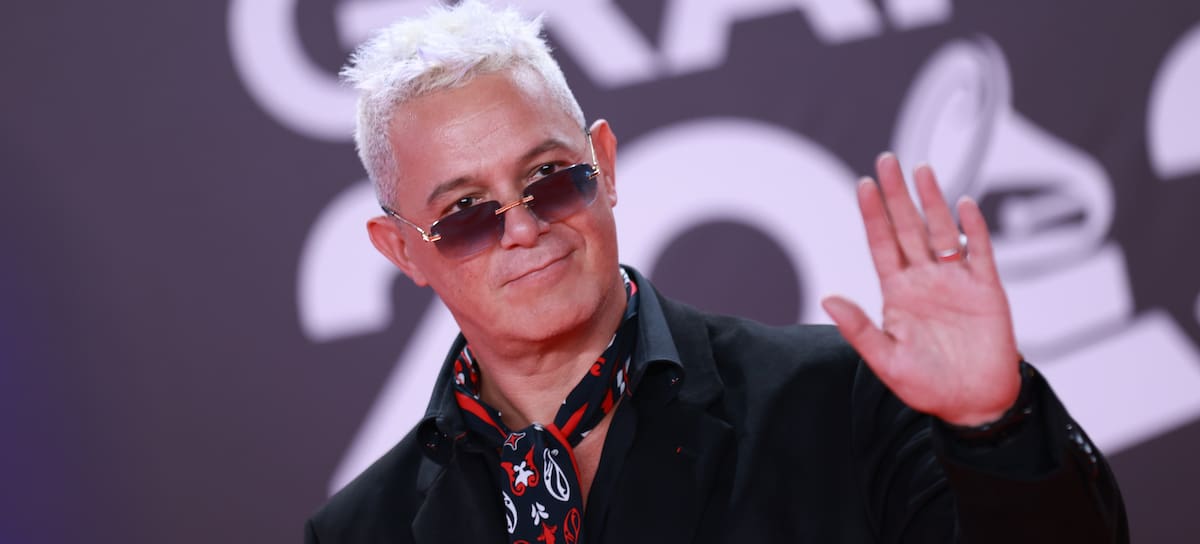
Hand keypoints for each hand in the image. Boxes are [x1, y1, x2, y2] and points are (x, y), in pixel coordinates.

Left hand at [821, 153, 1020, 425]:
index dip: (873, 215)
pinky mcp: (986, 289)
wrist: (973, 404)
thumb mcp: (886, 360)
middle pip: (909, 228)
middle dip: (898, 195)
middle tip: (887, 160)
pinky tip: (964, 204)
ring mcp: (955, 281)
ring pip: (942, 231)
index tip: (863, 185)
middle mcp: (924, 280)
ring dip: (932, 201)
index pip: (882, 244)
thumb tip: (828, 298)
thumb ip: (858, 329)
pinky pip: (980, 252)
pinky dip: (974, 228)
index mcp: (898, 293)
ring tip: (922, 170)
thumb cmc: (928, 385)